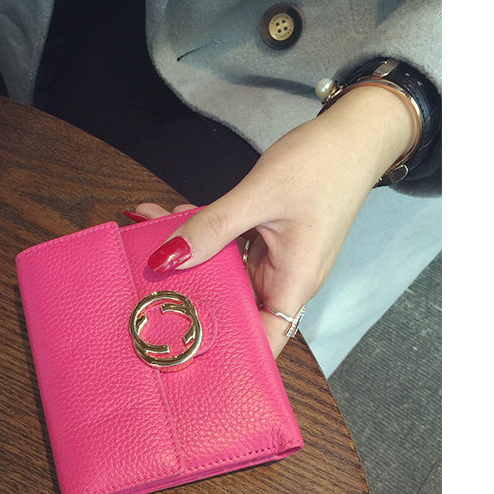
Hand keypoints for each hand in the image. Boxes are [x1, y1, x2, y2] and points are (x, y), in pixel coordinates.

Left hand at [128, 84, 418, 358]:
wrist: (352, 135)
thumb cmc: (321, 167)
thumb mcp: (260, 196)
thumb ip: (214, 227)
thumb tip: (167, 258)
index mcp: (292, 284)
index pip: (261, 344)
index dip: (226, 358)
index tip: (178, 354)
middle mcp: (284, 279)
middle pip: (232, 304)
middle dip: (187, 291)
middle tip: (141, 275)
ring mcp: (276, 258)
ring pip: (225, 270)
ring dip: (190, 255)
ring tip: (145, 233)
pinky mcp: (269, 236)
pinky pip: (231, 244)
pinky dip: (204, 233)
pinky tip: (172, 216)